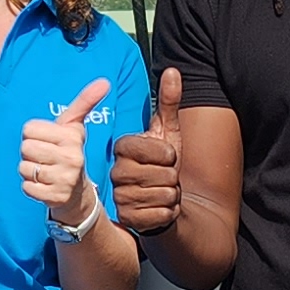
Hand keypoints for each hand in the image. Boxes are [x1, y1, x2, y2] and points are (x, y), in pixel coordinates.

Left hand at [22, 78, 108, 226]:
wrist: (78, 192)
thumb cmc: (70, 152)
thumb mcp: (75, 127)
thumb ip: (85, 102)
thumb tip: (105, 81)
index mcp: (73, 137)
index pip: (29, 128)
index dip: (33, 134)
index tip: (47, 141)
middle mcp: (72, 158)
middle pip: (25, 148)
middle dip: (30, 153)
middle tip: (45, 157)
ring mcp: (64, 180)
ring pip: (24, 168)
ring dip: (29, 171)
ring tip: (45, 171)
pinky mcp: (55, 198)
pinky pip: (26, 187)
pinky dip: (31, 187)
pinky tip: (44, 185)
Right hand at [110, 66, 184, 233]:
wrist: (157, 199)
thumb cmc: (162, 164)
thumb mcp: (168, 132)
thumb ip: (169, 102)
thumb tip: (172, 71)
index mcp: (123, 148)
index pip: (162, 152)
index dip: (171, 156)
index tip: (165, 158)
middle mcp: (117, 171)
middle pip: (165, 175)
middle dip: (173, 178)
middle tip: (163, 177)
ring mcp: (120, 196)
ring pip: (164, 195)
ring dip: (171, 196)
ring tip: (160, 192)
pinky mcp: (127, 218)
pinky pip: (161, 214)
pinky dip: (168, 212)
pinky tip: (158, 208)